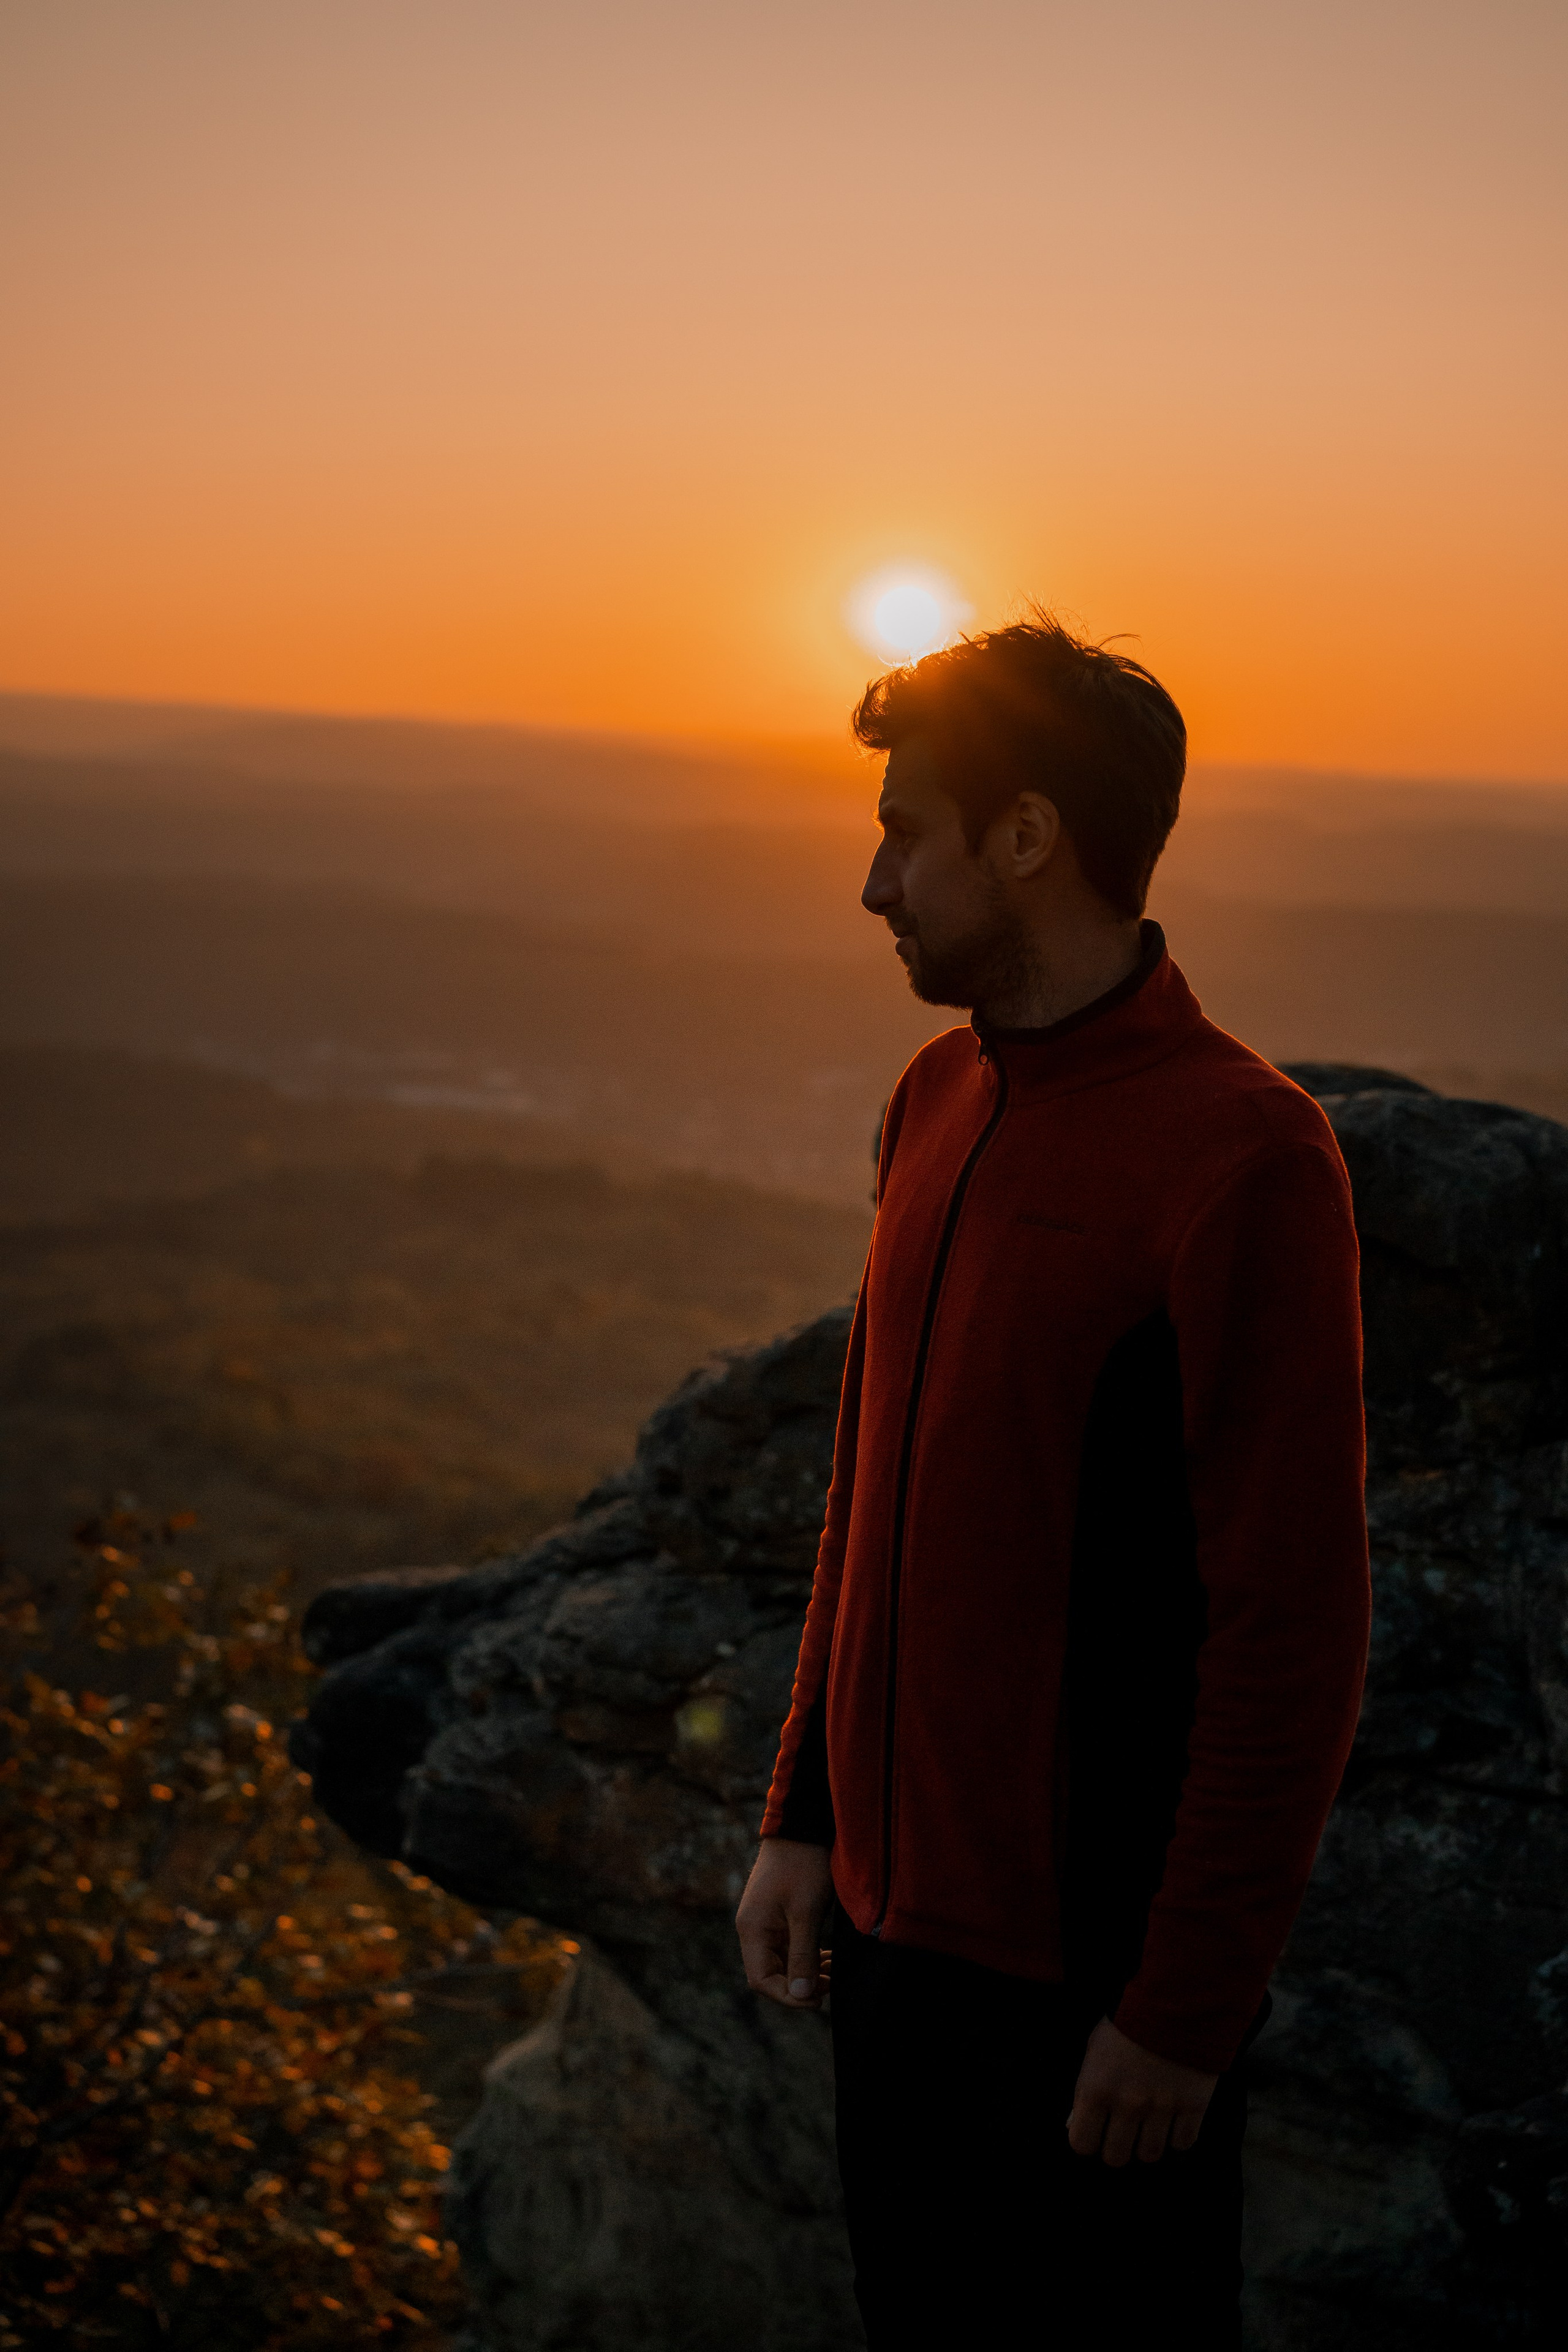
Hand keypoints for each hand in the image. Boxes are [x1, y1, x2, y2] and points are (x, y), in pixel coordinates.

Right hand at [736, 1838, 833, 2009]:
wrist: (804, 1824)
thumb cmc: (804, 1865)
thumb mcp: (806, 1913)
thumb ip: (802, 1956)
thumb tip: (800, 1996)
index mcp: (752, 1930)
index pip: (762, 1980)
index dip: (788, 1997)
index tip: (818, 1999)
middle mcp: (753, 1928)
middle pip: (771, 1974)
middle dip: (800, 1985)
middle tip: (831, 1985)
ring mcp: (765, 1921)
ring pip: (782, 1961)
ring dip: (806, 1971)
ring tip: (833, 1973)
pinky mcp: (778, 1913)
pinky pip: (789, 1945)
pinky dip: (807, 1955)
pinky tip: (828, 1958)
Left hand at [1066, 2016, 1217, 2165]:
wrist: (1175, 2000)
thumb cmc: (1128, 2023)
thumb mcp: (1095, 2049)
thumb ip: (1088, 2088)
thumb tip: (1078, 2123)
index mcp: (1096, 2088)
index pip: (1081, 2144)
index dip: (1088, 2140)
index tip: (1095, 2131)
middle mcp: (1127, 2104)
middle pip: (1116, 2157)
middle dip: (1117, 2146)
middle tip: (1123, 2130)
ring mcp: (1161, 2108)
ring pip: (1149, 2155)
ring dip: (1147, 2143)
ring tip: (1150, 2123)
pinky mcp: (1192, 2107)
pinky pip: (1182, 2143)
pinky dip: (1178, 2136)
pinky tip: (1174, 2118)